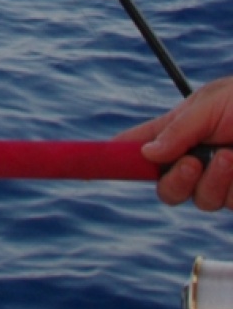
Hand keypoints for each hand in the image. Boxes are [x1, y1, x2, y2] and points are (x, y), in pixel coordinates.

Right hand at [115, 76, 232, 211]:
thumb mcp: (212, 103)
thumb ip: (179, 129)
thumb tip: (146, 155)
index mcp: (177, 132)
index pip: (134, 148)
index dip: (110, 157)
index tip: (88, 165)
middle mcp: (192, 159)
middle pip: (164, 188)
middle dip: (174, 180)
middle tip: (192, 162)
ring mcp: (218, 182)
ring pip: (197, 200)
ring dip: (214, 180)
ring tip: (232, 155)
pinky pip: (226, 204)